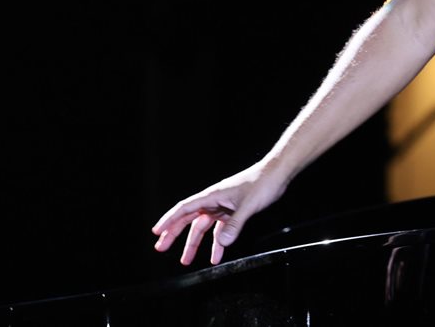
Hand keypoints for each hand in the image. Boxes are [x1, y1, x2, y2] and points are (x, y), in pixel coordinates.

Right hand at [150, 163, 286, 266]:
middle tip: (161, 247)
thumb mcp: (248, 205)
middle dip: (174, 234)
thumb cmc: (262, 182)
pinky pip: (219, 230)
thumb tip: (222, 243)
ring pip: (203, 227)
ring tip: (186, 260)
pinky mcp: (232, 211)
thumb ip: (235, 224)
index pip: (185, 208)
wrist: (278, 174)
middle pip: (189, 219)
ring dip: (194, 243)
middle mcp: (214, 201)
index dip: (169, 220)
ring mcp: (223, 206)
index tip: (156, 232)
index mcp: (213, 195)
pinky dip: (217, 243)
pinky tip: (216, 256)